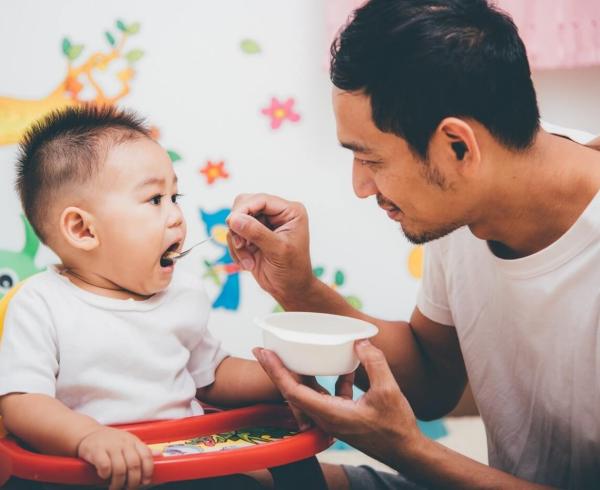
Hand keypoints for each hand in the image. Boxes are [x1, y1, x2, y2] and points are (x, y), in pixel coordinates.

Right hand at [77, 426, 153, 488]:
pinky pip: (105, 466)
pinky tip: (104, 476)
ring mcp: (110, 446)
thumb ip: (142, 450)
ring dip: (118, 482)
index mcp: (133, 441)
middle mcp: (124, 443)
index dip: (148, 470)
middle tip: (129, 487)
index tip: (145, 481)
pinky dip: (105, 475)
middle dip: (133, 481)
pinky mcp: (96, 450)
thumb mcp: (129, 442)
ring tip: (115, 486)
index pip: (146, 455)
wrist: (88, 433)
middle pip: (134, 465)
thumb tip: (159, 454)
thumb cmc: (111, 441)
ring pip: (120, 469)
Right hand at [226, 193, 313, 301]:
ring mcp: (263, 224)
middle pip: (244, 205)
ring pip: (236, 221)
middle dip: (239, 226)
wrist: (290, 290)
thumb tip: (234, 219)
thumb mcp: (278, 250)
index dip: (244, 209)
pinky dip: (236, 250)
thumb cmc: (293, 271)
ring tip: (249, 260)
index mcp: (290, 211)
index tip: (232, 222)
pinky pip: (233, 235)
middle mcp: (276, 214)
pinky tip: (248, 263)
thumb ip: (256, 232)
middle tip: (241, 244)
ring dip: (238, 243)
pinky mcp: (252, 235)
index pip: (261, 199)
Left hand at [253, 340, 422, 466]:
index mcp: (329, 413)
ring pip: (308, 393)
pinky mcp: (341, 417)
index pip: (292, 391)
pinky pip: (325, 396)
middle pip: (292, 391)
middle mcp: (324, 417)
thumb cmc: (396, 427)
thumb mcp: (388, 390)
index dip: (275, 370)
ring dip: (300, 374)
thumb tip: (361, 341)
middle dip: (277, 370)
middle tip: (265, 349)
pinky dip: (327, 380)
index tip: (264, 353)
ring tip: (293, 353)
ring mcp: (332, 418)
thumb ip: (374, 362)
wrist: (407, 452)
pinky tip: (343, 367)